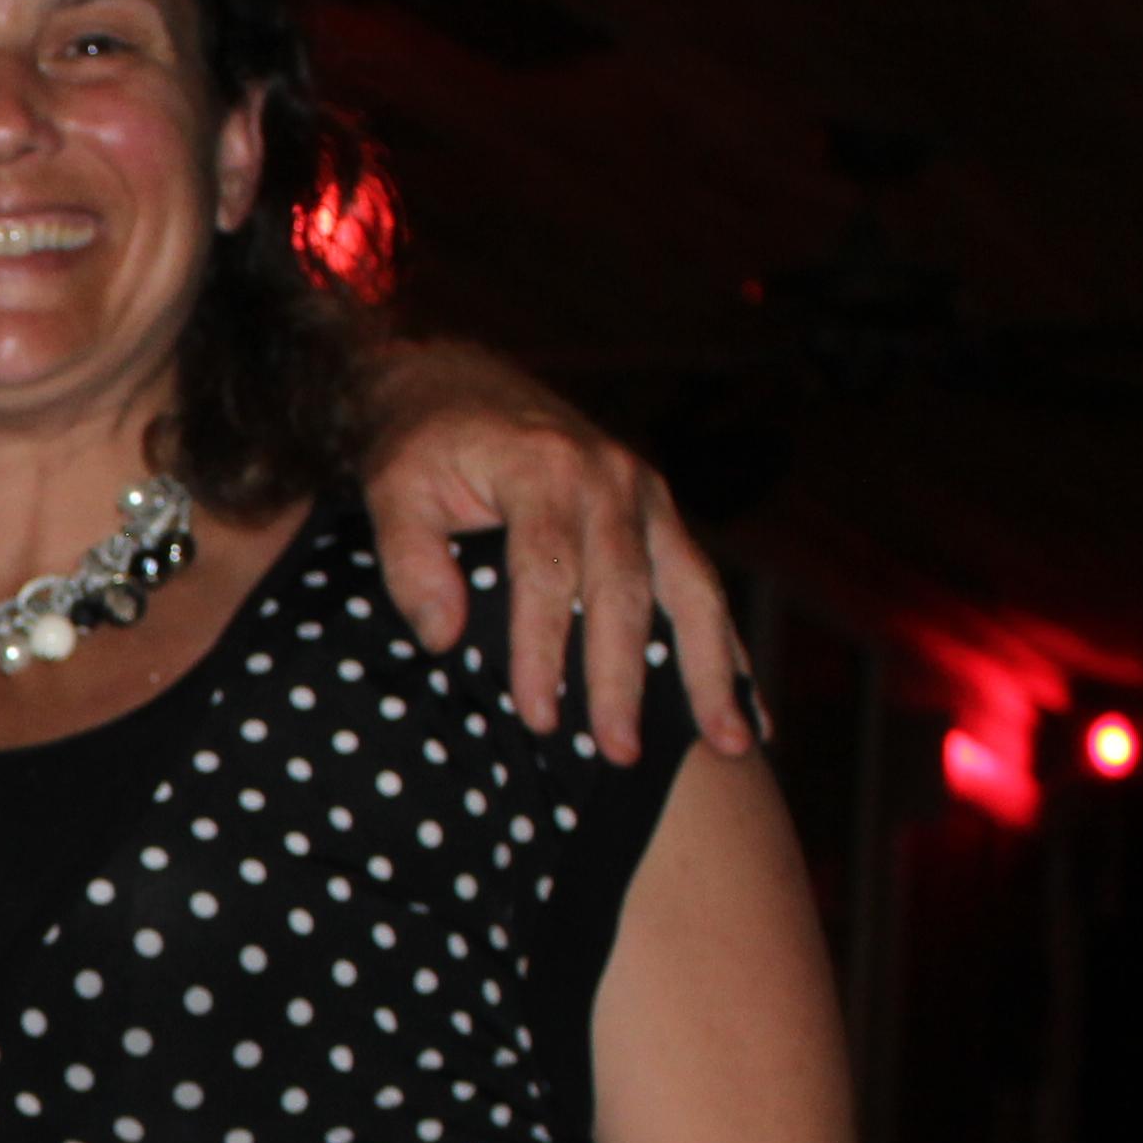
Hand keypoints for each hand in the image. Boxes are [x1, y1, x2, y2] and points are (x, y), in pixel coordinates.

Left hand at [355, 343, 758, 763]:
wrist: (461, 386)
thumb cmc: (423, 449)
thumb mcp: (393, 489)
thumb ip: (410, 561)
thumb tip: (444, 639)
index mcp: (544, 468)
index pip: (547, 571)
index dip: (542, 649)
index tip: (537, 717)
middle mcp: (611, 477)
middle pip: (626, 591)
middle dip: (624, 679)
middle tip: (619, 755)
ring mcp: (648, 495)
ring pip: (691, 590)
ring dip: (710, 671)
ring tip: (731, 743)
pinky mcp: (662, 516)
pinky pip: (704, 589)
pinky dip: (727, 651)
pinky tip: (749, 711)